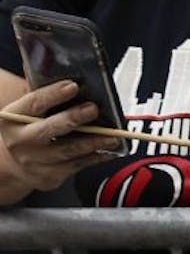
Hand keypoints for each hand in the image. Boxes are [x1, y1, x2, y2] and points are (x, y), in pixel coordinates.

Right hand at [0, 82, 122, 192]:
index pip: (33, 103)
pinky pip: (77, 165)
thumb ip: (48, 95)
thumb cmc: (32, 127)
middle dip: (72, 119)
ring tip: (113, 134)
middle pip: (48, 130)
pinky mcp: (49, 176)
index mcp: (11, 118)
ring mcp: (33, 162)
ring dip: (93, 142)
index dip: (53, 95)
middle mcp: (19, 141)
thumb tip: (77, 76)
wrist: (18, 161)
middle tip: (93, 109)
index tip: (73, 86)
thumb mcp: (30, 110)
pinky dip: (96, 156)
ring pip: (67, 151)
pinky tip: (110, 149)